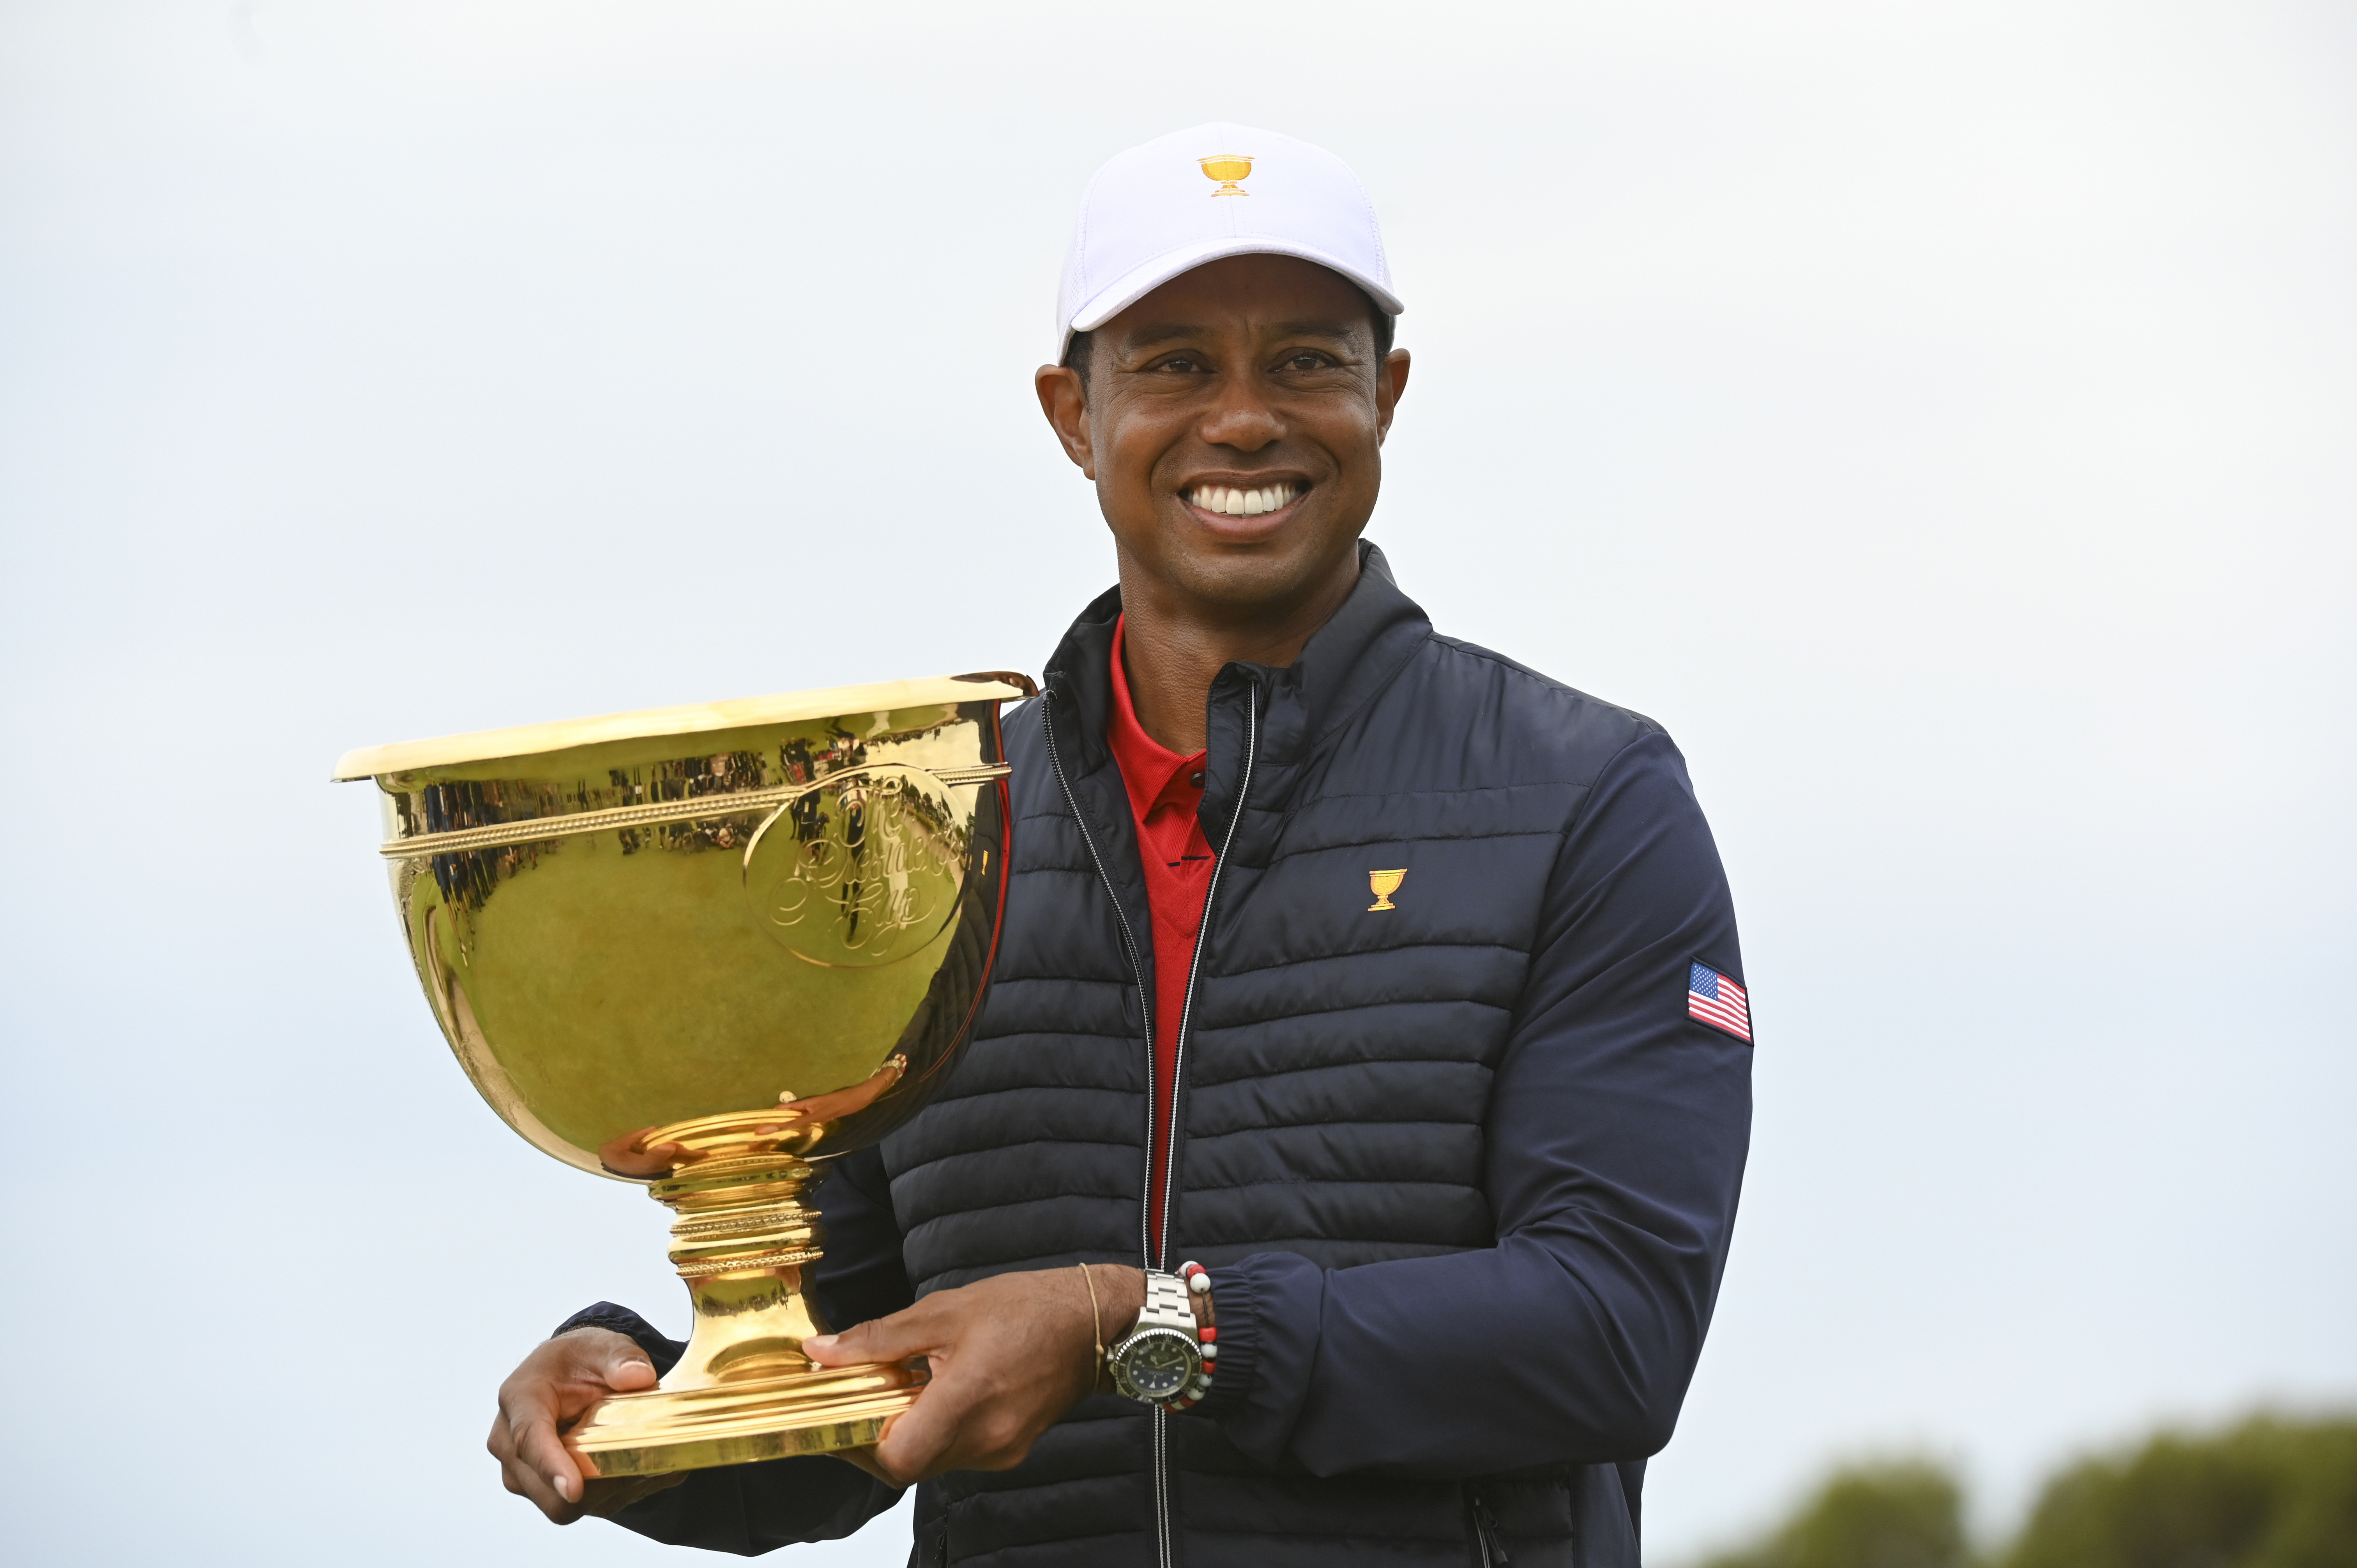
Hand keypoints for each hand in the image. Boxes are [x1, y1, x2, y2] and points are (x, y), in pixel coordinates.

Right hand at [489, 1327, 674, 1522]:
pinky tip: (634, 1471)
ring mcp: (520, 1470)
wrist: (567, 1373)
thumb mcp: (603, 1345)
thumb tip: (640, 1377)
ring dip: (605, 1493)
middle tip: (642, 1467)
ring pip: (561, 1505)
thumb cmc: (578, 1359)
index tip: (575, 1490)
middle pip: (545, 1487)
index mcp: (519, 1399)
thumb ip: (622, 1358)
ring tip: (643, 1465)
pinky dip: (609, 1495)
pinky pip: (575, 1507)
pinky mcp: (538, 1488)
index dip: (552, 1467)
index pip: (530, 1440)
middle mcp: (509, 1441)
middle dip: (593, 1487)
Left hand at [804, 1264, 1145, 1485]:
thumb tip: (823, 1352)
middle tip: (859, 1399)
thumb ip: (879, 1337)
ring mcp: (1000, 1450)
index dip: (857, 1444)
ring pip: (931, 1462)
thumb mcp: (944, 1310)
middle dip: (875, 1436)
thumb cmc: (1026, 1309)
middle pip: (908, 1465)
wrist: (1091, 1322)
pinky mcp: (1009, 1450)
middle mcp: (986, 1439)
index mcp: (968, 1400)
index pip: (896, 1458)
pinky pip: (956, 1454)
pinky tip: (936, 1395)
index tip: (837, 1415)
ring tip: (900, 1389)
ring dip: (906, 1433)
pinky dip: (935, 1432)